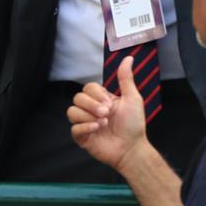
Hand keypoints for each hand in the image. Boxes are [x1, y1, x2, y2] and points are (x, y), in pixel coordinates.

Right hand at [67, 56, 147, 170]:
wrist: (132, 148)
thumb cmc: (134, 124)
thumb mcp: (132, 98)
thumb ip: (126, 78)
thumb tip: (128, 58)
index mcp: (101, 100)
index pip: (88, 88)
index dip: (96, 94)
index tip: (110, 103)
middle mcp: (91, 110)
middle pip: (77, 98)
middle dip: (92, 105)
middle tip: (106, 113)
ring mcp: (85, 123)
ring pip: (72, 111)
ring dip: (88, 116)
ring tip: (103, 123)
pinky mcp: (82, 137)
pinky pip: (73, 128)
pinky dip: (85, 127)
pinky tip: (97, 129)